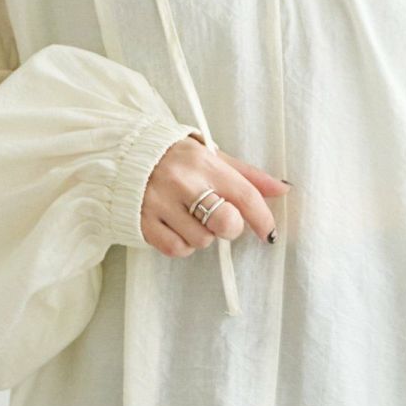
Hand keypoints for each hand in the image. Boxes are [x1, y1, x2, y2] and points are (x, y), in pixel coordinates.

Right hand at [141, 133, 290, 255]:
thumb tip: (282, 189)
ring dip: (202, 235)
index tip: (268, 232)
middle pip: (226, 223)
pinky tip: (176, 227)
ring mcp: (160, 204)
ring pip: (201, 241)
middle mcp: (182, 183)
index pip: (244, 195)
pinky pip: (177, 249)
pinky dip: (182, 244)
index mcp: (203, 163)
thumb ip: (247, 175)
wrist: (122, 155)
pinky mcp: (143, 223)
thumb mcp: (210, 156)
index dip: (262, 218)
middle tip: (221, 220)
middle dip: (230, 228)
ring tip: (189, 216)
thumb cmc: (175, 157)